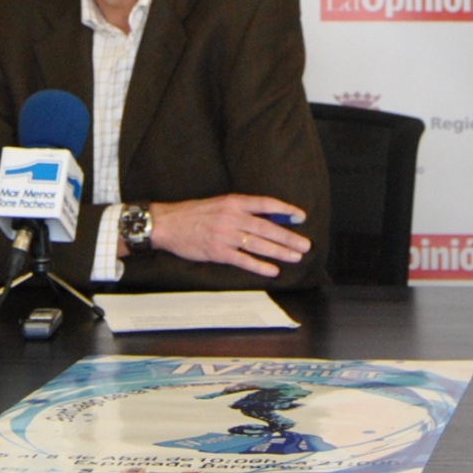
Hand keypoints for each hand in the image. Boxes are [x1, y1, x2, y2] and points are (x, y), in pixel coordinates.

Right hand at [146, 196, 309, 276]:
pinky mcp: (218, 252)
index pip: (266, 204)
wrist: (167, 223)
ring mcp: (225, 235)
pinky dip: (259, 266)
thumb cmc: (193, 213)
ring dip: (279, 251)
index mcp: (233, 202)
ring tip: (295, 256)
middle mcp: (232, 217)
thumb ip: (241, 210)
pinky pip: (243, 260)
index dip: (285, 210)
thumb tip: (267, 217)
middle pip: (267, 227)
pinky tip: (272, 270)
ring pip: (259, 244)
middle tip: (305, 245)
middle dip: (289, 237)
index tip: (300, 216)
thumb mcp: (218, 204)